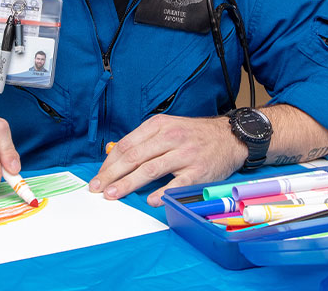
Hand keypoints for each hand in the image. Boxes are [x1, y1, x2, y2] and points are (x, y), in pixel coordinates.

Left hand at [89, 114, 246, 206]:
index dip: (110, 162)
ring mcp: (185, 154)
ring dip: (128, 184)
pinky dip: (163, 193)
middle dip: (112, 174)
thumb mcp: (168, 127)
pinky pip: (177, 183)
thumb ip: (145, 141)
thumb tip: (116, 157)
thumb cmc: (194, 135)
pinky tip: (151, 201)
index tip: (99, 175)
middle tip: (98, 188)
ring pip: (150, 169)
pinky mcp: (198, 170)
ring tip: (114, 194)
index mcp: (159, 125)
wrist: (229, 136)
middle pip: (134, 157)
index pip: (127, 144)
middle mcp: (170, 137)